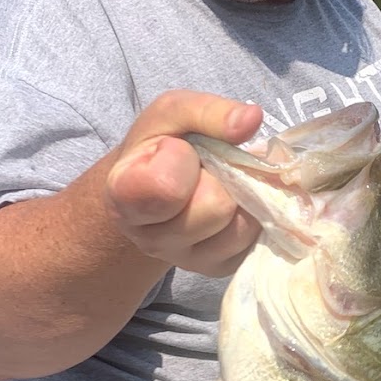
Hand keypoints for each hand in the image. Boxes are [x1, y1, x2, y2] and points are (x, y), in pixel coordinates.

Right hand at [105, 90, 263, 275]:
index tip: (174, 149)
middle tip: (205, 166)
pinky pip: (255, 240)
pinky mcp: (219, 269)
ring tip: (220, 183)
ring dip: (241, 195)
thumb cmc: (163, 144)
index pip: (166, 187)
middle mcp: (150, 240)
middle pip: (215, 206)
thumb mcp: (173, 113)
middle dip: (220, 176)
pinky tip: (235, 202)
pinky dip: (253, 215)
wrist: (158, 184)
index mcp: (125, 196)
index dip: (181, 159)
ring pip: (240, 226)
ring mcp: (186, 261)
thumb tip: (251, 119)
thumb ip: (207, 111)